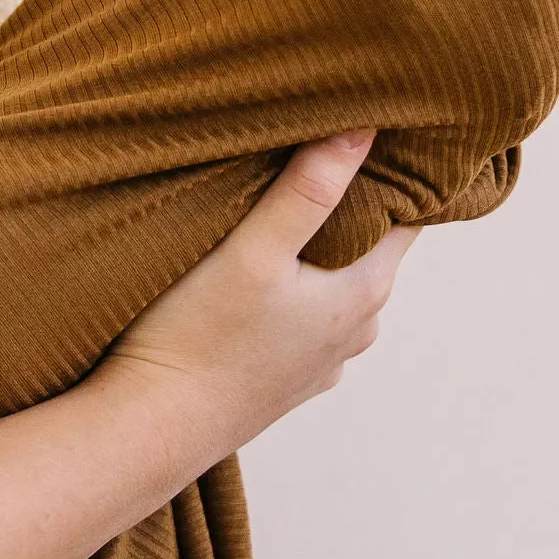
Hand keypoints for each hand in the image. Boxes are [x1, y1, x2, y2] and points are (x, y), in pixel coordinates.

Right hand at [103, 132, 414, 469]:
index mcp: (362, 294)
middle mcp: (356, 333)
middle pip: (373, 250)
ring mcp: (321, 364)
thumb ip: (309, 189)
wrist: (148, 432)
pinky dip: (293, 295)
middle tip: (319, 151)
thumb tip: (365, 126)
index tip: (380, 133)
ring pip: (336, 287)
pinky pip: (304, 322)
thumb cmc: (194, 338)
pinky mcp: (283, 383)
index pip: (411, 218)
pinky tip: (258, 281)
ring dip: (319, 252)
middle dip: (353, 206)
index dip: (399, 174)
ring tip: (283, 209)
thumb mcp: (251, 250)